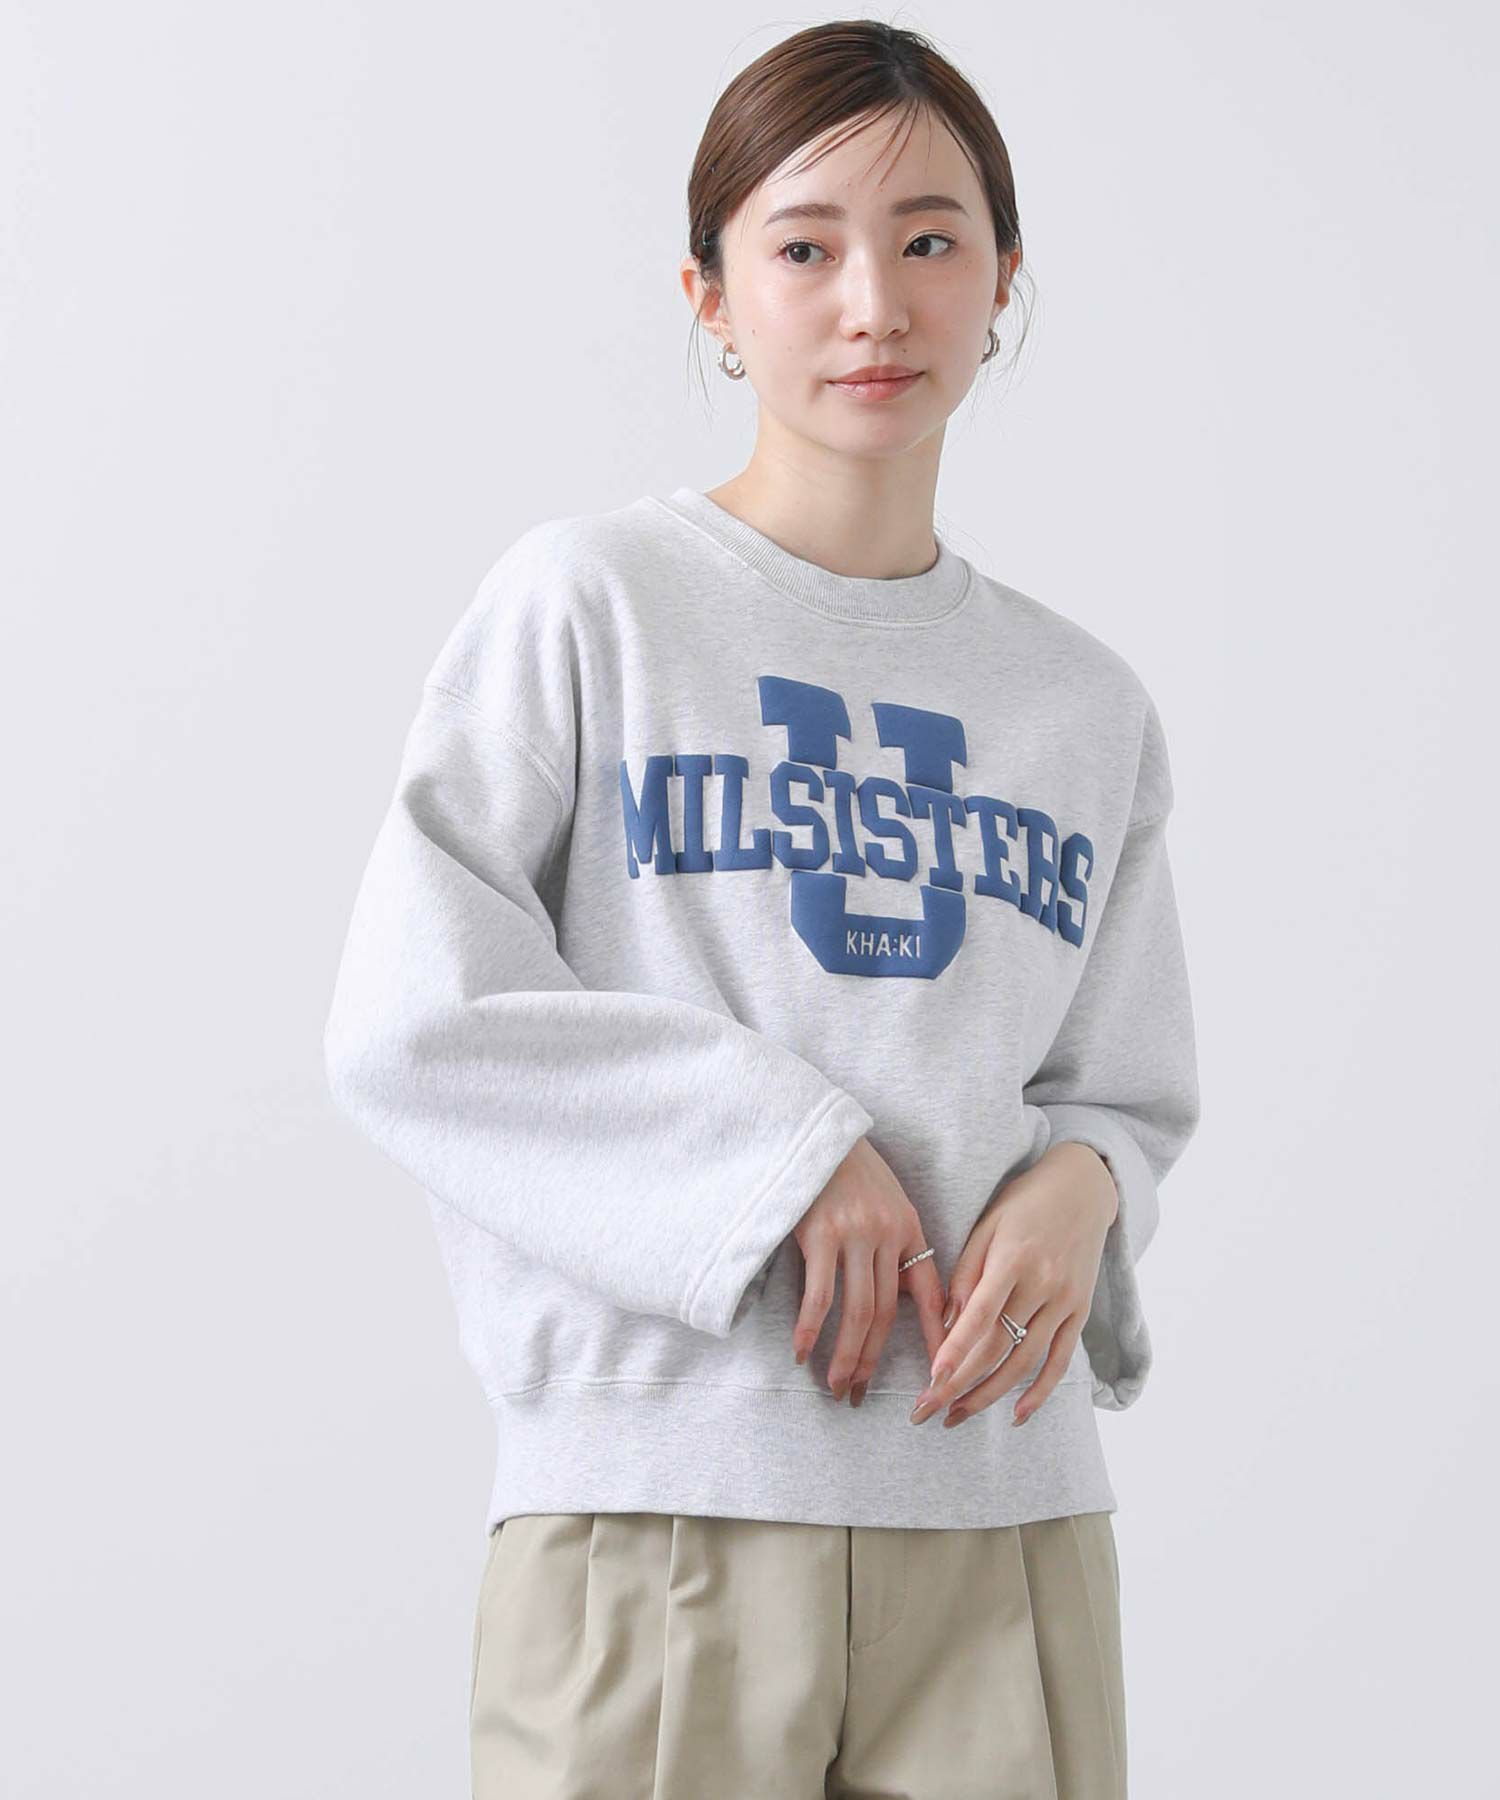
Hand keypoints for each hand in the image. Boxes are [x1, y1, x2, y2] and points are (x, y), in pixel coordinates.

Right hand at [792, 1135, 948, 1405]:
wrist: (813, 1129)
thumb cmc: (848, 1169)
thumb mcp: (886, 1201)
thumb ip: (895, 1243)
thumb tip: (897, 1297)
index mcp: (910, 1229)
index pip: (932, 1295)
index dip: (939, 1340)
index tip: (943, 1379)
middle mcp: (887, 1235)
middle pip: (887, 1314)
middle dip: (873, 1361)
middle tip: (859, 1395)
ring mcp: (854, 1234)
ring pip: (858, 1312)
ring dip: (845, 1357)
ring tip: (835, 1385)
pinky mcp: (819, 1234)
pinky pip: (819, 1296)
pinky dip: (811, 1329)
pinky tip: (802, 1352)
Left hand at [910, 1143, 1116, 1428]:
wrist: (1083, 1188)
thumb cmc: (1023, 1202)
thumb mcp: (987, 1224)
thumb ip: (967, 1273)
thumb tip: (949, 1323)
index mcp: (1013, 1259)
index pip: (980, 1316)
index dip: (955, 1351)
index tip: (931, 1381)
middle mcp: (1042, 1284)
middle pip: (998, 1347)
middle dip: (960, 1384)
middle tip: (927, 1410)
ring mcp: (1065, 1302)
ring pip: (1025, 1361)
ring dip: (990, 1395)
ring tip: (957, 1416)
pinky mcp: (1080, 1312)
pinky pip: (1061, 1360)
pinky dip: (1040, 1392)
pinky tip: (1016, 1415)